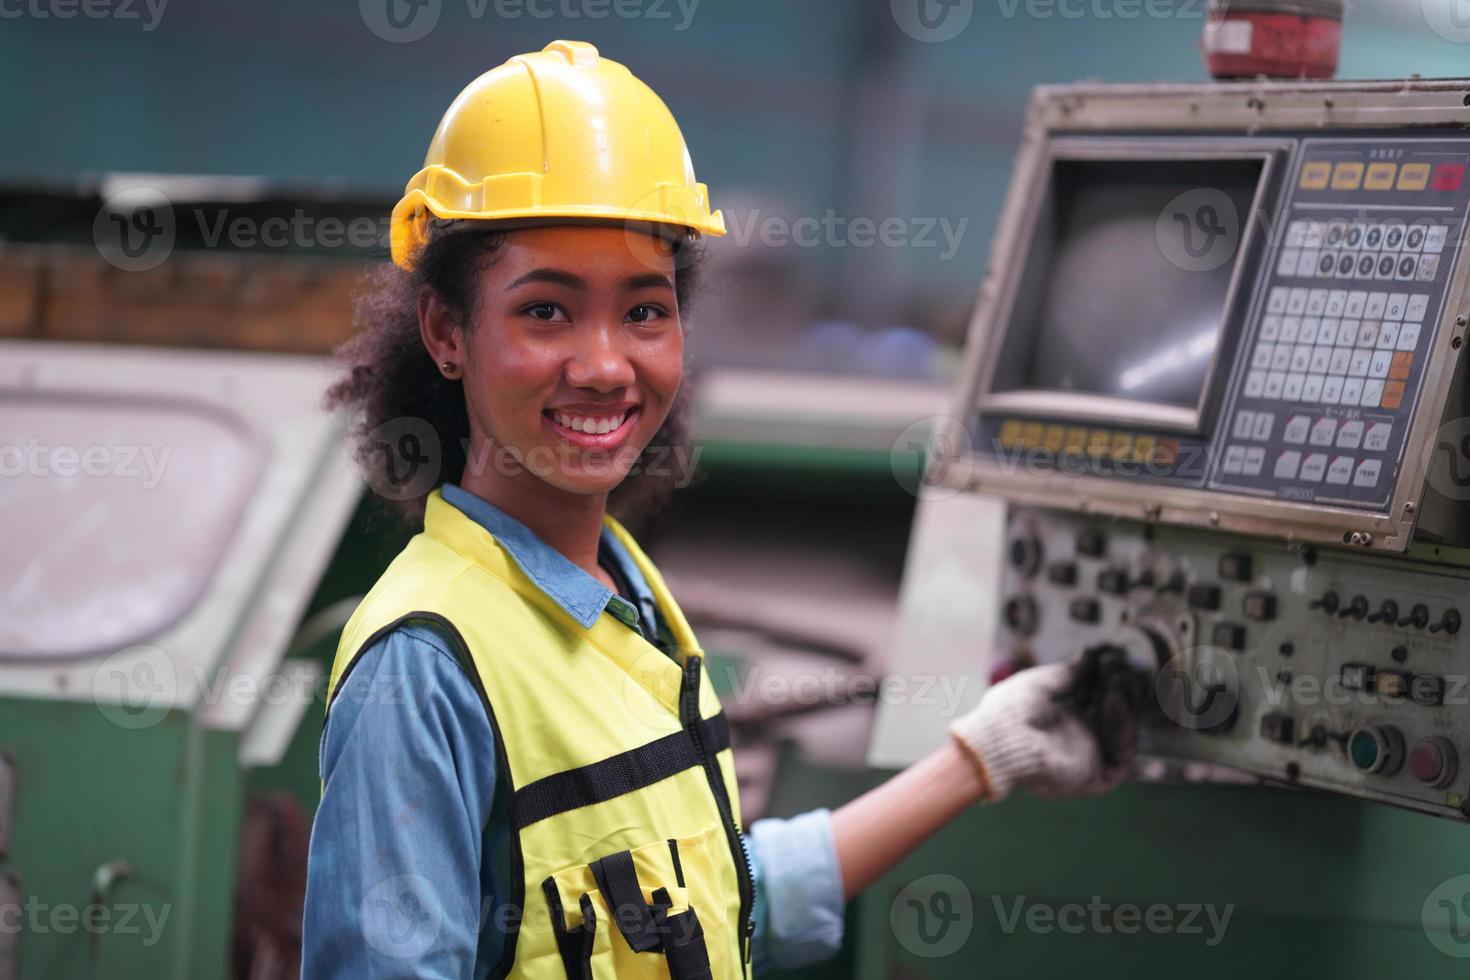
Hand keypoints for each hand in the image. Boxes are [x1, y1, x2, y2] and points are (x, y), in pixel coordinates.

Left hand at [948, 657, 1139, 802]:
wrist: (999, 738)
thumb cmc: (1011, 709)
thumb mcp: (1044, 682)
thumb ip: (1071, 672)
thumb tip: (1092, 655)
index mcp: (1065, 717)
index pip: (1101, 700)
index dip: (1112, 682)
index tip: (1116, 659)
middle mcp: (1079, 738)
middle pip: (1118, 717)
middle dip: (1124, 691)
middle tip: (1121, 668)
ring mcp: (1088, 758)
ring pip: (1124, 735)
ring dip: (1126, 706)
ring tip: (1119, 681)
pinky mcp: (1094, 778)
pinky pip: (1121, 758)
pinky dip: (1122, 730)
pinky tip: (1114, 702)